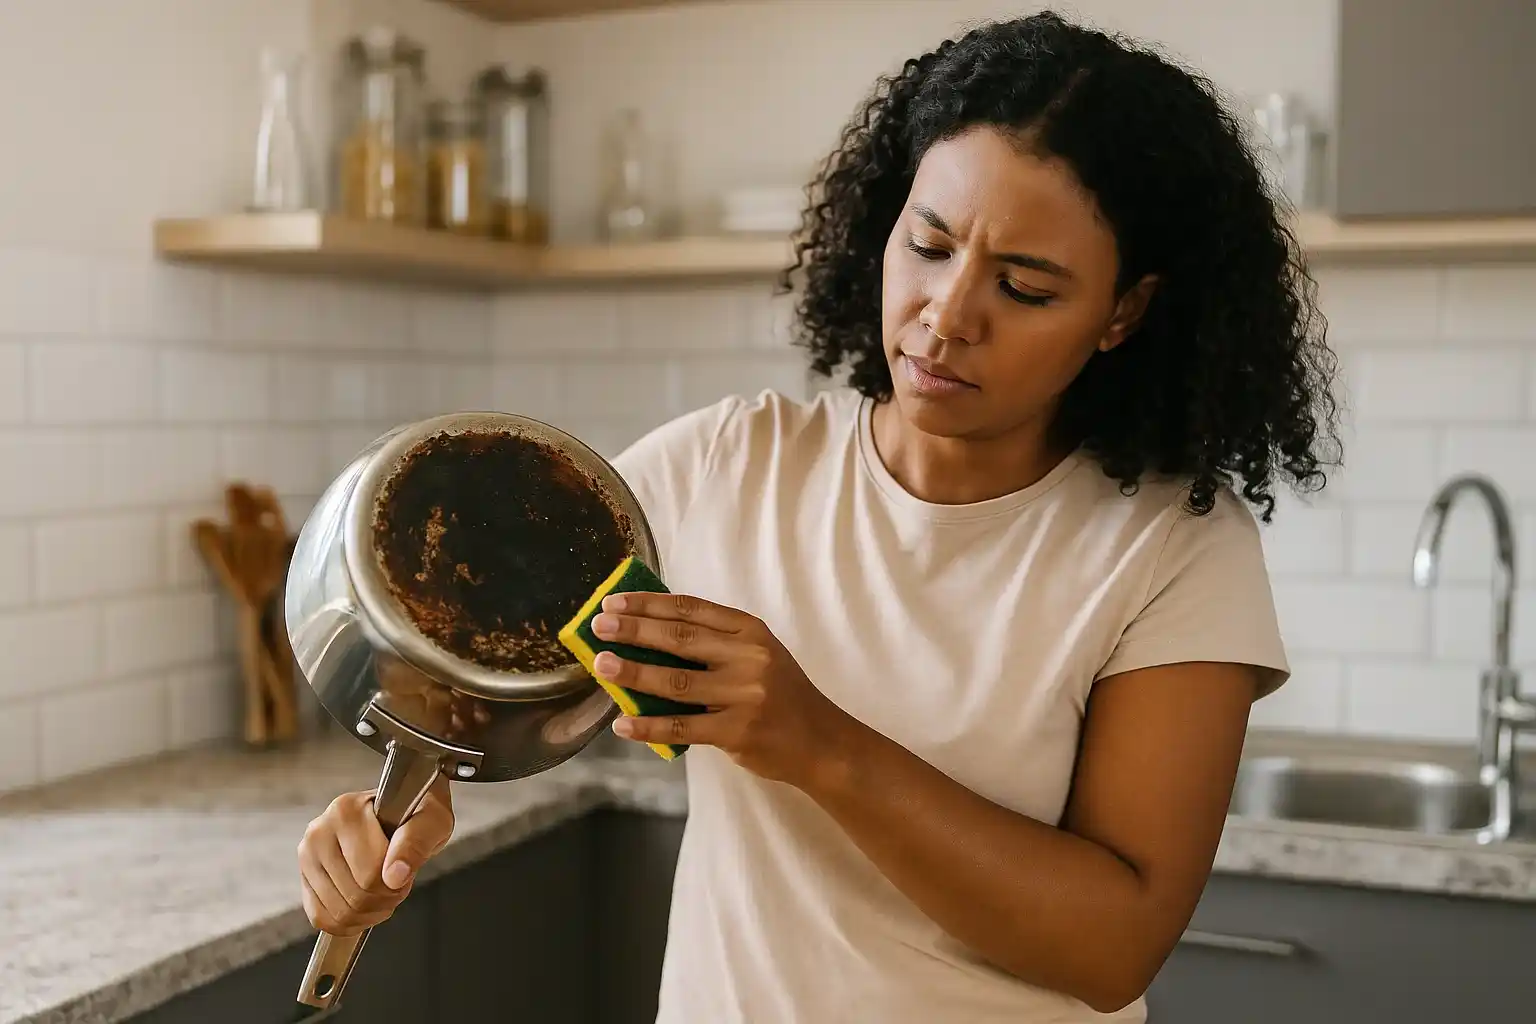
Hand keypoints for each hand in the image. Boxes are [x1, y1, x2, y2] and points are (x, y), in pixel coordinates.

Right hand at [296, 781, 453, 935]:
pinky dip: (349, 922)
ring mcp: (307, 856)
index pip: (370, 874)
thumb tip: (394, 876)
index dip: (396, 886)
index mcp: (346, 812)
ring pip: (339, 912)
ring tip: (383, 889)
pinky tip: (367, 905)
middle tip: (397, 883)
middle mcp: (318, 832)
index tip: (406, 872)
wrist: (403, 808)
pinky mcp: (305, 877)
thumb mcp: (432, 820)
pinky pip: (322, 918)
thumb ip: (416, 843)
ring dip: (370, 912)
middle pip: (355, 896)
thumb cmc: (418, 813)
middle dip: (384, 899)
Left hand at [590, 592, 858, 789]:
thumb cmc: (780, 695)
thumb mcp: (757, 655)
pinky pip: (683, 727)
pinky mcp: (737, 731)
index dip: (648, 603)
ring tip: (602, 665)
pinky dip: (649, 726)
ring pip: (676, 681)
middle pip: (679, 639)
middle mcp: (749, 657)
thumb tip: (647, 635)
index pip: (690, 609)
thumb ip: (714, 643)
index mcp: (750, 631)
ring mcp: (744, 695)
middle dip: (633, 630)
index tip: (614, 601)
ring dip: (634, 673)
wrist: (820, 742)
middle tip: (598, 625)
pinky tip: (623, 724)